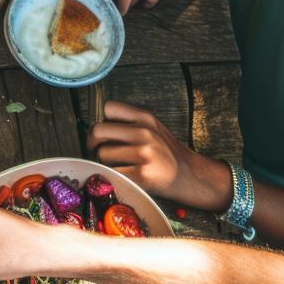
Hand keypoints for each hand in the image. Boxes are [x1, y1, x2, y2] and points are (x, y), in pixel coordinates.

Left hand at [87, 101, 231, 211]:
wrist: (190, 175)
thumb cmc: (165, 153)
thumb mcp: (153, 128)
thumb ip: (129, 123)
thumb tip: (96, 127)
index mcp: (146, 118)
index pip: (109, 108)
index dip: (101, 120)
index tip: (103, 132)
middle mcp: (144, 132)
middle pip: (98, 130)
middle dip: (93, 142)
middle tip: (98, 150)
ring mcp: (144, 153)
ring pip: (102, 154)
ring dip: (105, 162)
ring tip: (120, 164)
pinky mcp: (141, 174)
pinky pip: (111, 172)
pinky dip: (112, 175)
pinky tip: (124, 175)